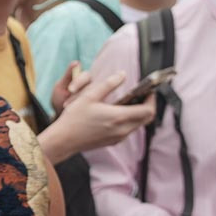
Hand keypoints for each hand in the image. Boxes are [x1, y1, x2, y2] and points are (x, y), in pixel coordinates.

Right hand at [38, 71, 155, 158]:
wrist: (63, 140)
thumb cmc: (74, 118)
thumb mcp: (89, 96)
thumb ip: (108, 84)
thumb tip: (122, 74)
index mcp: (119, 117)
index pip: (148, 110)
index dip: (152, 100)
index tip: (148, 91)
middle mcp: (122, 129)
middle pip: (147, 118)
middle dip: (147, 106)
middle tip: (141, 95)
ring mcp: (118, 137)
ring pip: (138, 125)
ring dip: (138, 113)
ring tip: (128, 102)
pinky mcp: (113, 141)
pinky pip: (128, 130)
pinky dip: (129, 121)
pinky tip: (117, 113)